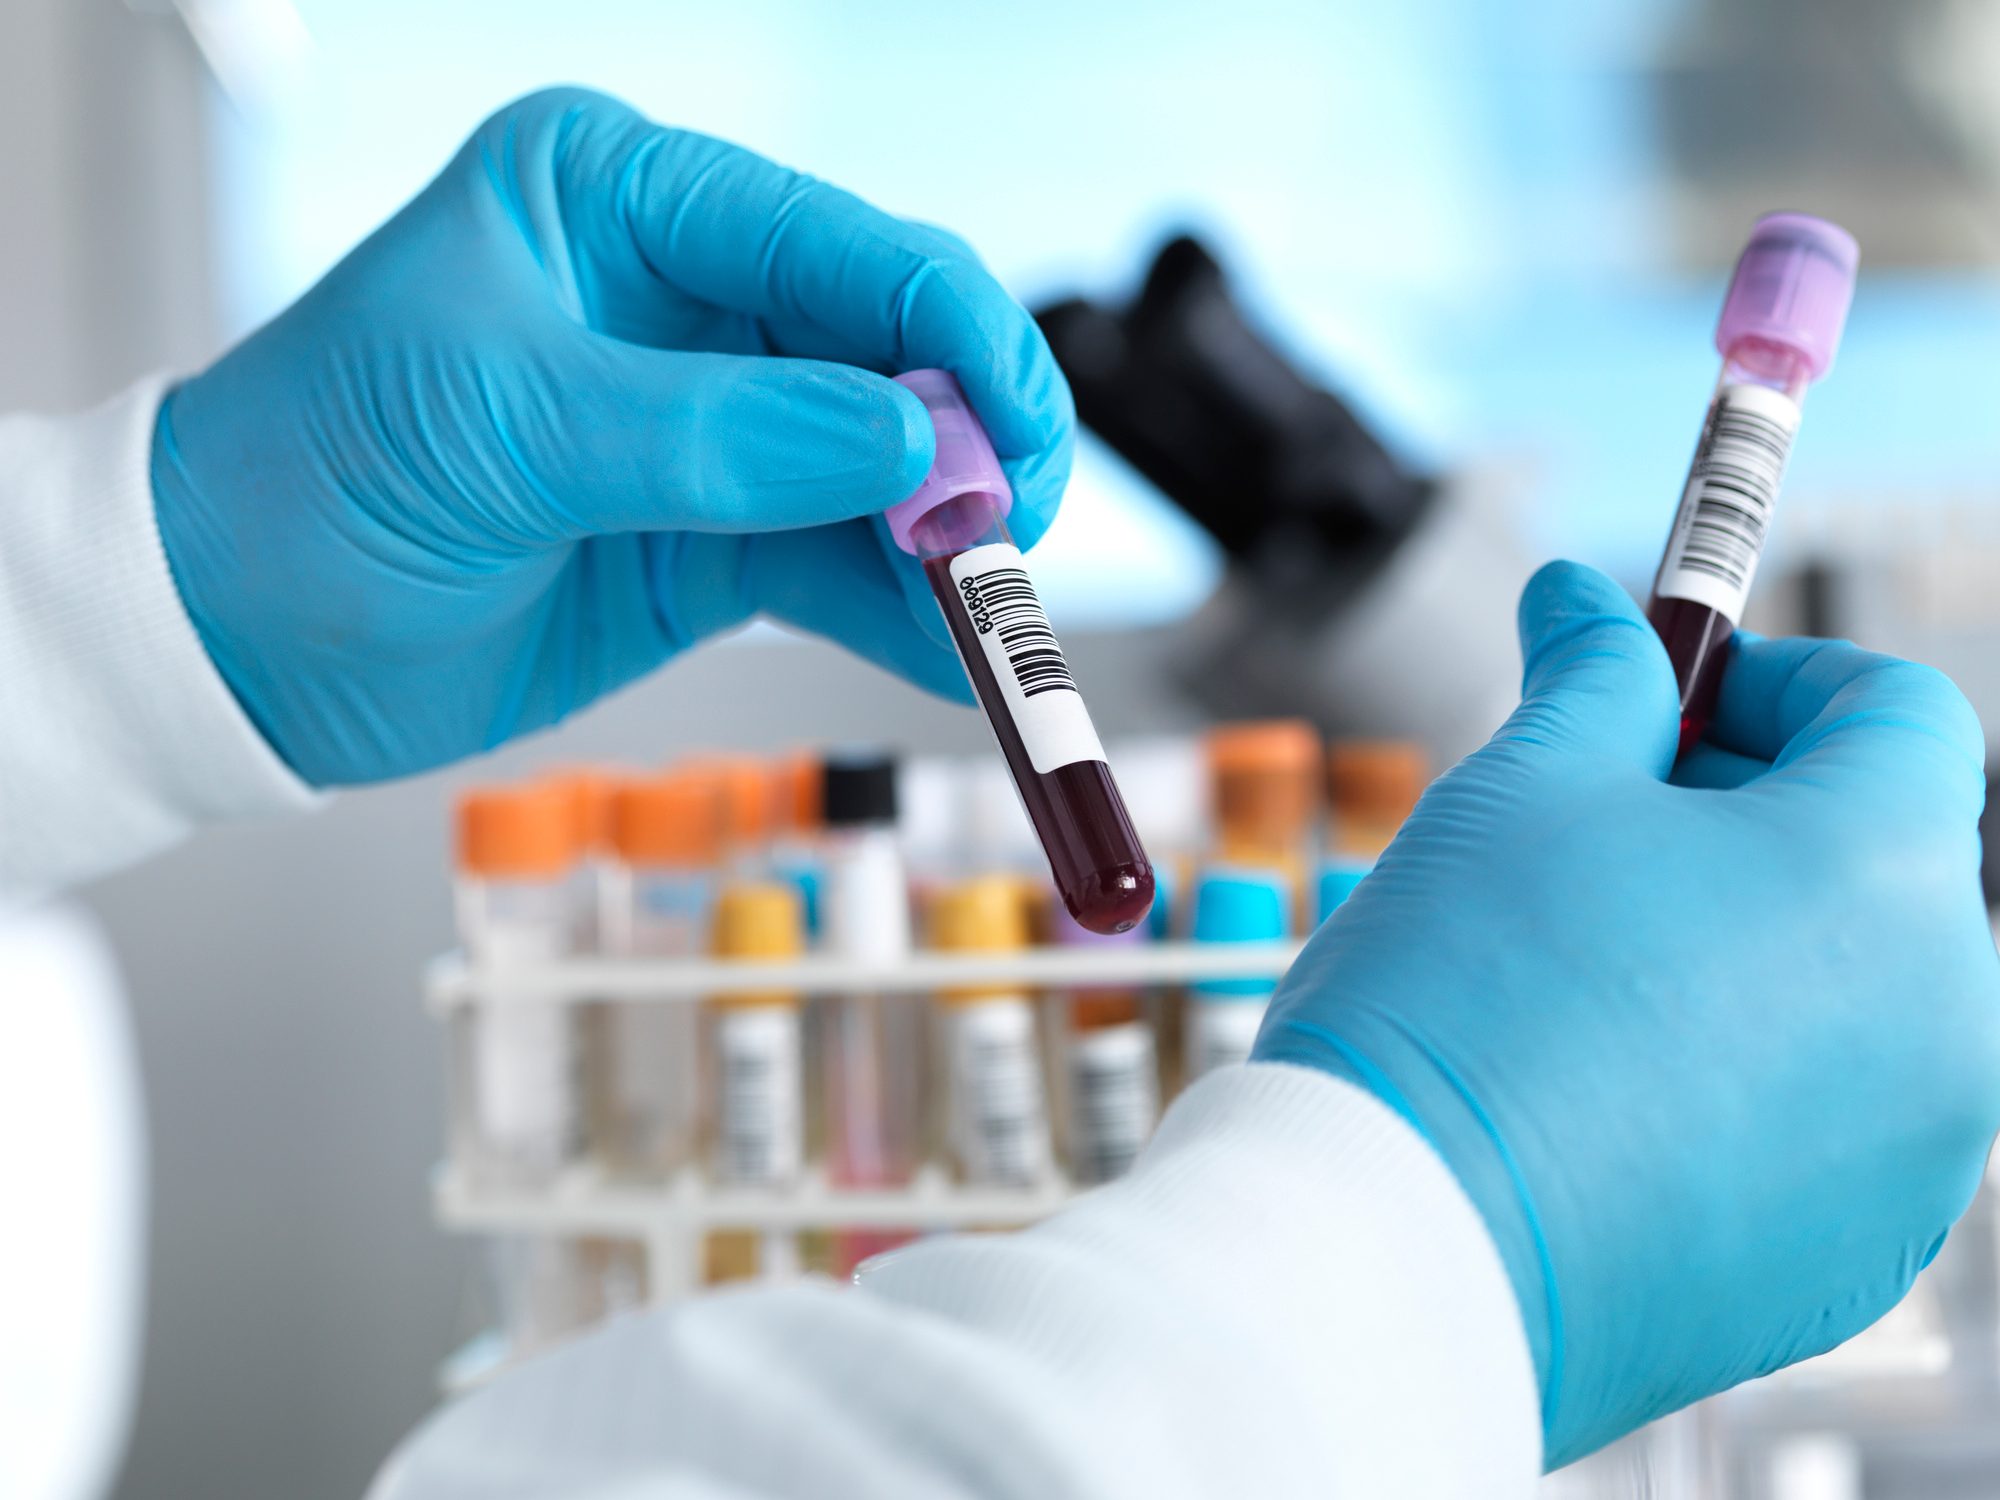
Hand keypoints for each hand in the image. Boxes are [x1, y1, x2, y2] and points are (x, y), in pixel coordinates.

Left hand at [151, 87, 1071, 785]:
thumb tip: (915, 451)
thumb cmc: (319, 476)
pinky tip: (948, 652)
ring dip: (949, 542)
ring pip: (885, 468)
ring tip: (995, 617)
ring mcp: (711, 422)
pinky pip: (840, 564)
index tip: (1014, 428)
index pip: (834, 241)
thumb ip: (722, 436)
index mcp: (620, 196)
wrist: (233, 632)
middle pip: (888, 353)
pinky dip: (900, 610)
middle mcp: (683, 295)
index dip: (947, 331)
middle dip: (966, 443)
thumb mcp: (512, 428)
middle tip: (1011, 535)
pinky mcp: (715, 535)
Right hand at [1256, 560, 1999, 1465]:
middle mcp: (1949, 1021)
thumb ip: (1591, 675)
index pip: (1896, 712)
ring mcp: (1913, 1162)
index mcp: (1887, 871)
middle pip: (1879, 858)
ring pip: (1851, 998)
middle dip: (1747, 817)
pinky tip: (1602, 1089)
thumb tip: (1587, 602)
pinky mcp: (1848, 1266)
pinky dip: (1743, 1082)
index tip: (1668, 700)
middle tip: (1595, 831)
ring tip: (1582, 972)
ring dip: (1743, 951)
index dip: (1774, 680)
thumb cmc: (1460, 1000)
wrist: (1402, 1254)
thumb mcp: (1520, 785)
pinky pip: (1824, 1128)